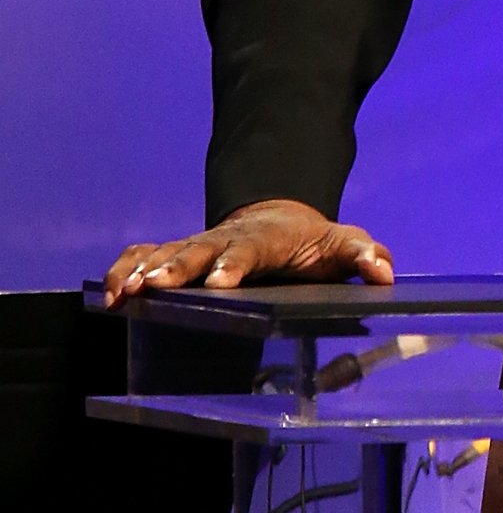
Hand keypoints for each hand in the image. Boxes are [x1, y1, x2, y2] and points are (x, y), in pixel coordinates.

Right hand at [104, 199, 394, 301]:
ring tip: (122, 293)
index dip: (233, 264)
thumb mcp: (343, 244)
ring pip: (164, 251)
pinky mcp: (179, 253)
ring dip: (142, 271)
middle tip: (155, 286)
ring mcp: (199, 244)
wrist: (280, 219)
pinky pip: (146, 254)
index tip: (219, 282)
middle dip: (176, 267)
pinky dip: (125, 268)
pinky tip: (109, 293)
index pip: (248, 249)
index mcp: (266, 238)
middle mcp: (225, 238)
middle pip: (197, 249)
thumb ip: (364, 255)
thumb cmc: (313, 242)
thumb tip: (384, 272)